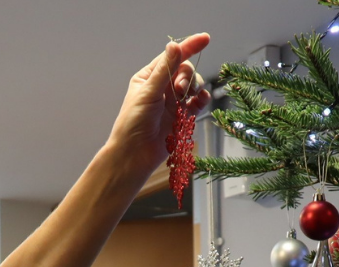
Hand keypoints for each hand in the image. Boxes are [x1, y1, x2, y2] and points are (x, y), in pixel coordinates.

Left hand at [107, 33, 211, 173]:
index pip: (171, 57)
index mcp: (148, 78)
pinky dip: (201, 99)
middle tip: (180, 89)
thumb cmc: (133, 124)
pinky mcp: (181, 117)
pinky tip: (201, 100)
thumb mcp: (147, 93)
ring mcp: (172, 103)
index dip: (189, 47)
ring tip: (185, 99)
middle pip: (185, 70)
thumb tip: (174, 46)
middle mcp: (161, 88)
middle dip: (187, 76)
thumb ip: (164, 70)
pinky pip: (197, 103)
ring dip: (194, 88)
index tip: (205, 38)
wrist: (133, 156)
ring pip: (193, 86)